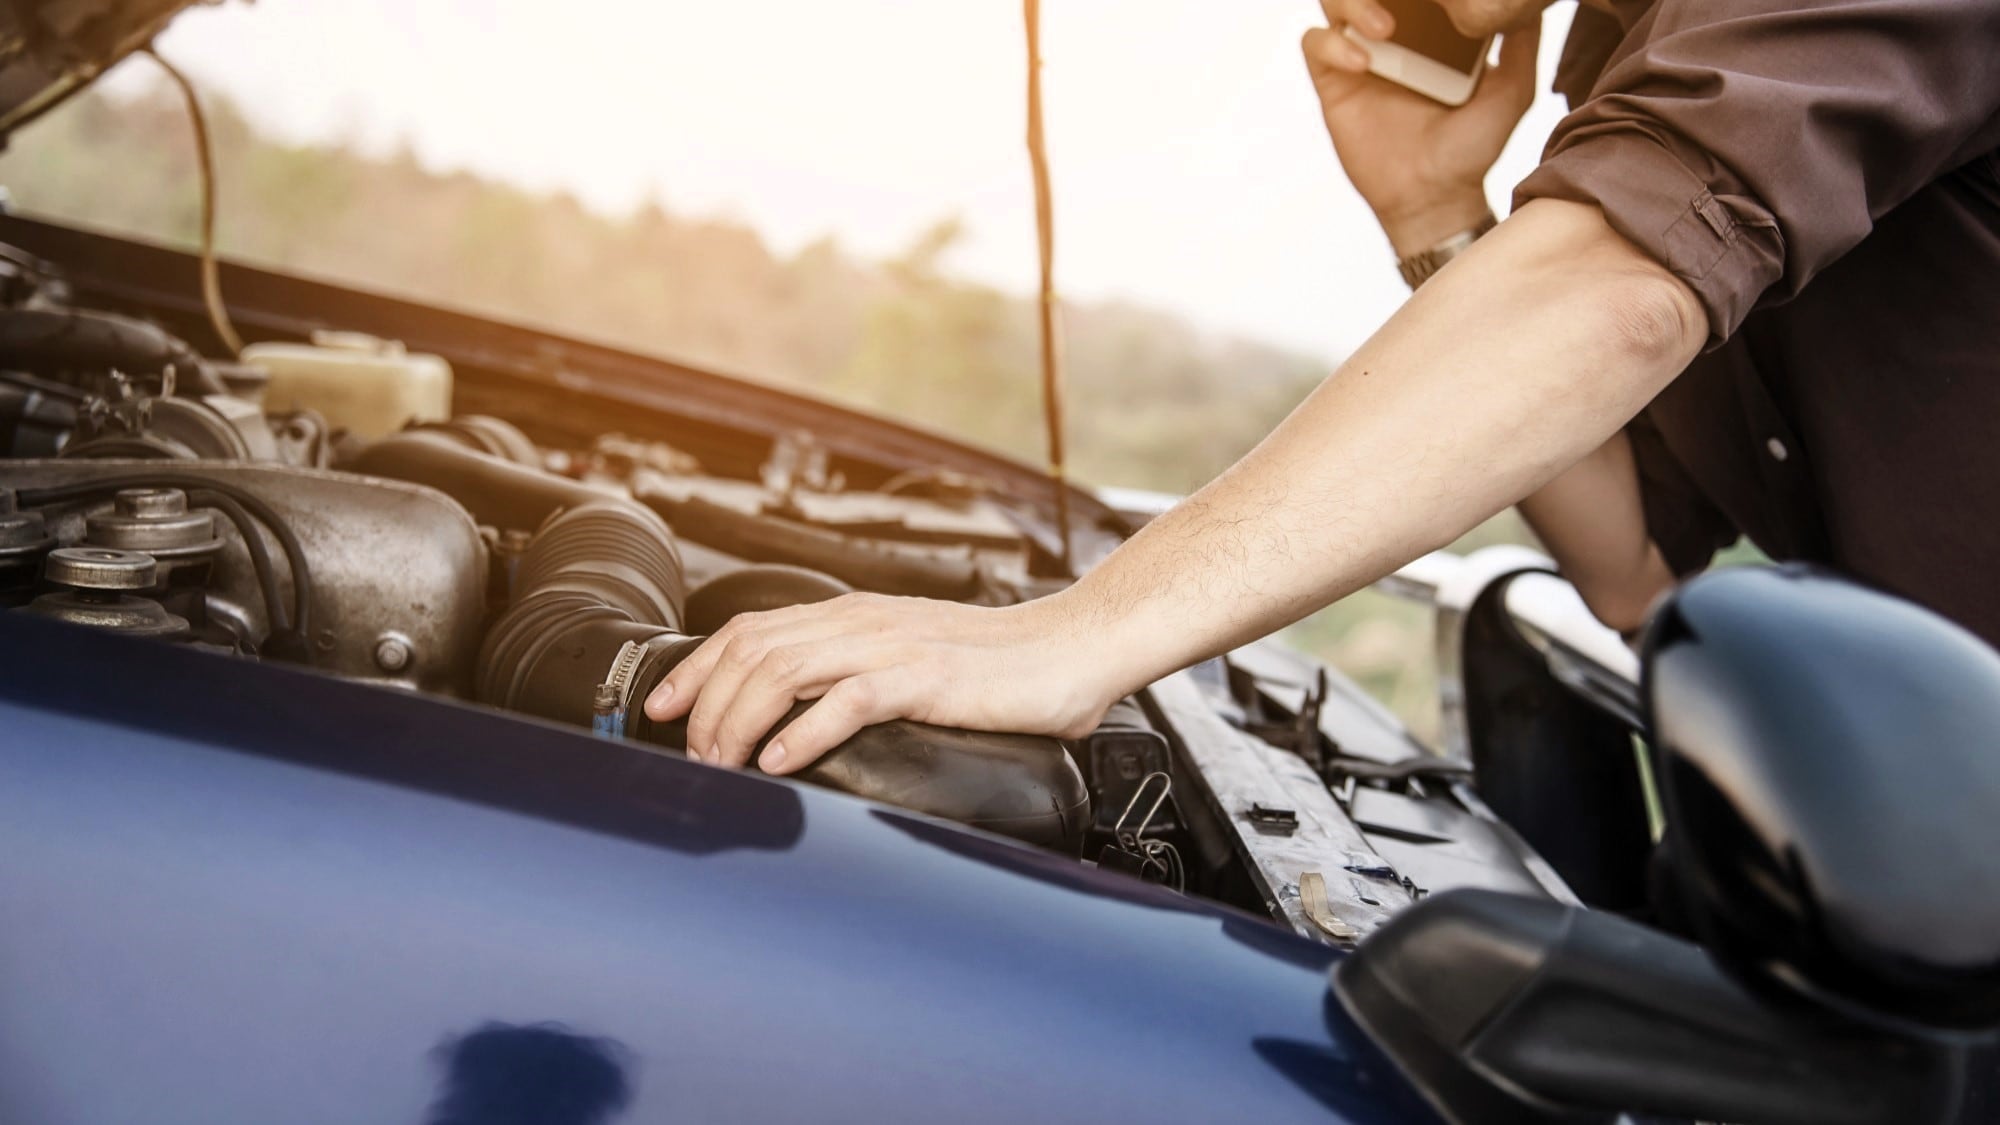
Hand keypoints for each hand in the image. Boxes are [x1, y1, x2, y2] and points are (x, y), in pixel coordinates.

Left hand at [642, 592, 1121, 775]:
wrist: (1072, 651)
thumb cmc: (999, 668)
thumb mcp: (911, 661)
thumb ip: (859, 676)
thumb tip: (802, 718)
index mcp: (855, 617)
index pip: (751, 630)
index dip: (696, 667)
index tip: (661, 708)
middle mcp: (863, 624)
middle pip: (751, 650)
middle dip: (704, 705)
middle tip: (691, 756)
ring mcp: (892, 648)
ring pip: (783, 672)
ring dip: (738, 723)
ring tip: (721, 766)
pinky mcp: (926, 679)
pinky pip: (846, 701)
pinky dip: (801, 735)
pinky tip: (779, 764)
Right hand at [1302, 0, 1541, 255]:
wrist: (1434, 195)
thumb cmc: (1472, 149)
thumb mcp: (1513, 92)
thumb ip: (1523, 45)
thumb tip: (1529, 4)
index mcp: (1432, 31)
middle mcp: (1393, 38)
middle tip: (1404, 2)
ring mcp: (1360, 56)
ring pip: (1335, 1)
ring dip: (1353, 3)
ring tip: (1385, 28)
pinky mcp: (1334, 82)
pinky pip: (1315, 44)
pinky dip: (1332, 43)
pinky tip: (1363, 63)